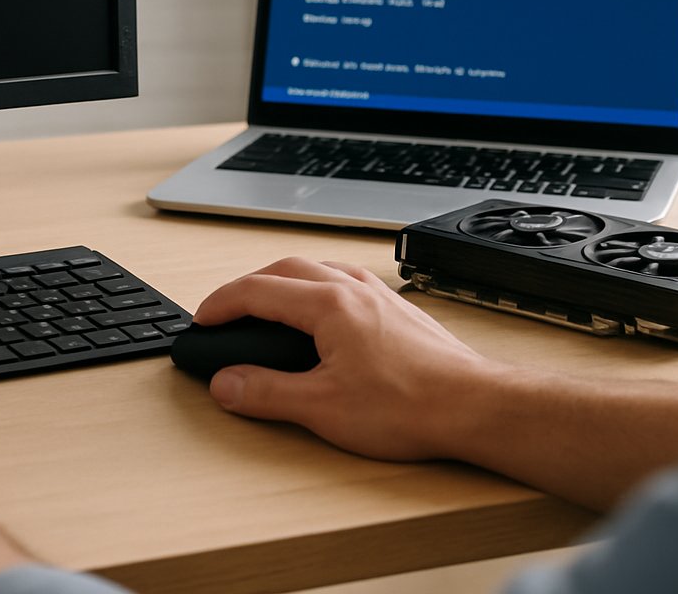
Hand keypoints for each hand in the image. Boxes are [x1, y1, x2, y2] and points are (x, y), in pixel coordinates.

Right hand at [193, 257, 489, 460]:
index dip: (220, 305)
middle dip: (247, 287)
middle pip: (284, 269)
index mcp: (327, 305)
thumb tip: (226, 384)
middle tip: (226, 312)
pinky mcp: (398, 310)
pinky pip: (344, 282)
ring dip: (283, 283)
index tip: (202, 321)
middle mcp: (352, 289)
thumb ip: (265, 393)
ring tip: (266, 309)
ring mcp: (378, 296)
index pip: (256, 291)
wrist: (475, 407)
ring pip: (317, 270)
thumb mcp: (322, 408)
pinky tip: (321, 315)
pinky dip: (316, 290)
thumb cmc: (411, 405)